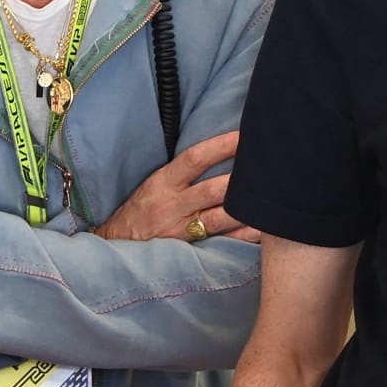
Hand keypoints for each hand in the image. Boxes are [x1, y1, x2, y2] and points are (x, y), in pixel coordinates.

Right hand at [95, 131, 258, 243]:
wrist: (114, 243)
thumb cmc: (140, 210)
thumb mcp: (154, 184)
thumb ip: (181, 173)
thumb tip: (215, 153)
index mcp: (163, 181)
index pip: (195, 158)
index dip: (221, 146)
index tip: (244, 137)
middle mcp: (172, 204)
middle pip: (212, 190)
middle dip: (240, 180)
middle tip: (268, 169)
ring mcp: (179, 229)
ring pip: (218, 217)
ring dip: (245, 210)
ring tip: (271, 201)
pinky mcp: (186, 250)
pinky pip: (219, 242)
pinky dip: (241, 237)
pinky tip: (261, 231)